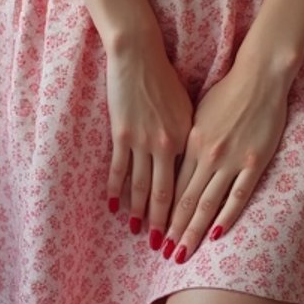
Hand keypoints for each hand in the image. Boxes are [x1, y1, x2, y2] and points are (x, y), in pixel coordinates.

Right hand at [105, 31, 194, 245]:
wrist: (139, 55)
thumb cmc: (166, 77)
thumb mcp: (187, 106)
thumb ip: (189, 136)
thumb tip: (189, 164)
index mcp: (188, 138)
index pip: (188, 183)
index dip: (188, 211)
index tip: (188, 231)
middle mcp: (167, 144)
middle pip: (166, 193)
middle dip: (165, 223)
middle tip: (165, 248)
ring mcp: (143, 141)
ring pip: (142, 186)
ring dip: (140, 213)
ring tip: (139, 233)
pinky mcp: (121, 135)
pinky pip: (118, 170)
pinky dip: (116, 191)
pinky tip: (114, 207)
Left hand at [159, 59, 289, 263]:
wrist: (259, 75)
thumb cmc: (227, 90)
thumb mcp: (198, 112)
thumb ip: (188, 139)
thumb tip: (174, 160)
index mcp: (191, 140)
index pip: (173, 184)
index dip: (163, 210)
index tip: (154, 230)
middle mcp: (207, 154)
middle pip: (186, 199)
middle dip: (174, 229)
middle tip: (163, 254)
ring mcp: (232, 159)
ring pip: (208, 203)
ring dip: (193, 231)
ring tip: (183, 253)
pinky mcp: (254, 160)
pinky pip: (239, 195)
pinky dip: (226, 216)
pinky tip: (216, 234)